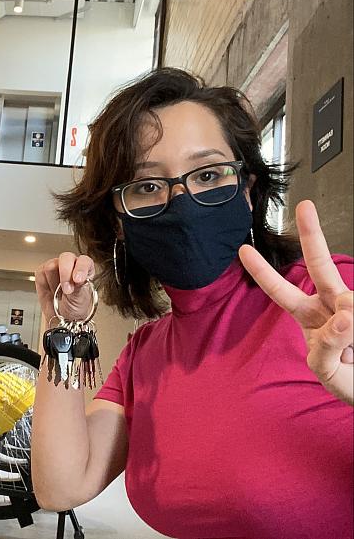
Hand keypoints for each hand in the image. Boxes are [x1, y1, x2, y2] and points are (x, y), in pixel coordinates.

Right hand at [36, 253, 95, 322]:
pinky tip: (51, 290)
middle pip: (66, 258)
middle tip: (66, 290)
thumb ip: (79, 287)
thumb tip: (75, 278)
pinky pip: (41, 272)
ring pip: (51, 265)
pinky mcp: (43, 272)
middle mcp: (71, 266)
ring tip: (59, 293)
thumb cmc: (75, 308)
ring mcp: (56, 268)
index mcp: (85, 270)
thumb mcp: (80, 300)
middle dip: (65, 273)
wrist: (61, 319)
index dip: (80, 268)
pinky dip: (45, 284)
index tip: (77, 280)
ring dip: (54, 282)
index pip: (84, 261)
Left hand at [239, 200, 353, 404]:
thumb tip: (344, 316)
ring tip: (353, 355)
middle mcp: (332, 304)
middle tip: (304, 206)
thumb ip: (328, 346)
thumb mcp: (325, 369)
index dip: (261, 271)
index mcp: (308, 315)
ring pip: (349, 306)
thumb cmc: (348, 380)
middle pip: (319, 265)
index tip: (243, 249)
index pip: (280, 290)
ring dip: (349, 334)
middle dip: (312, 234)